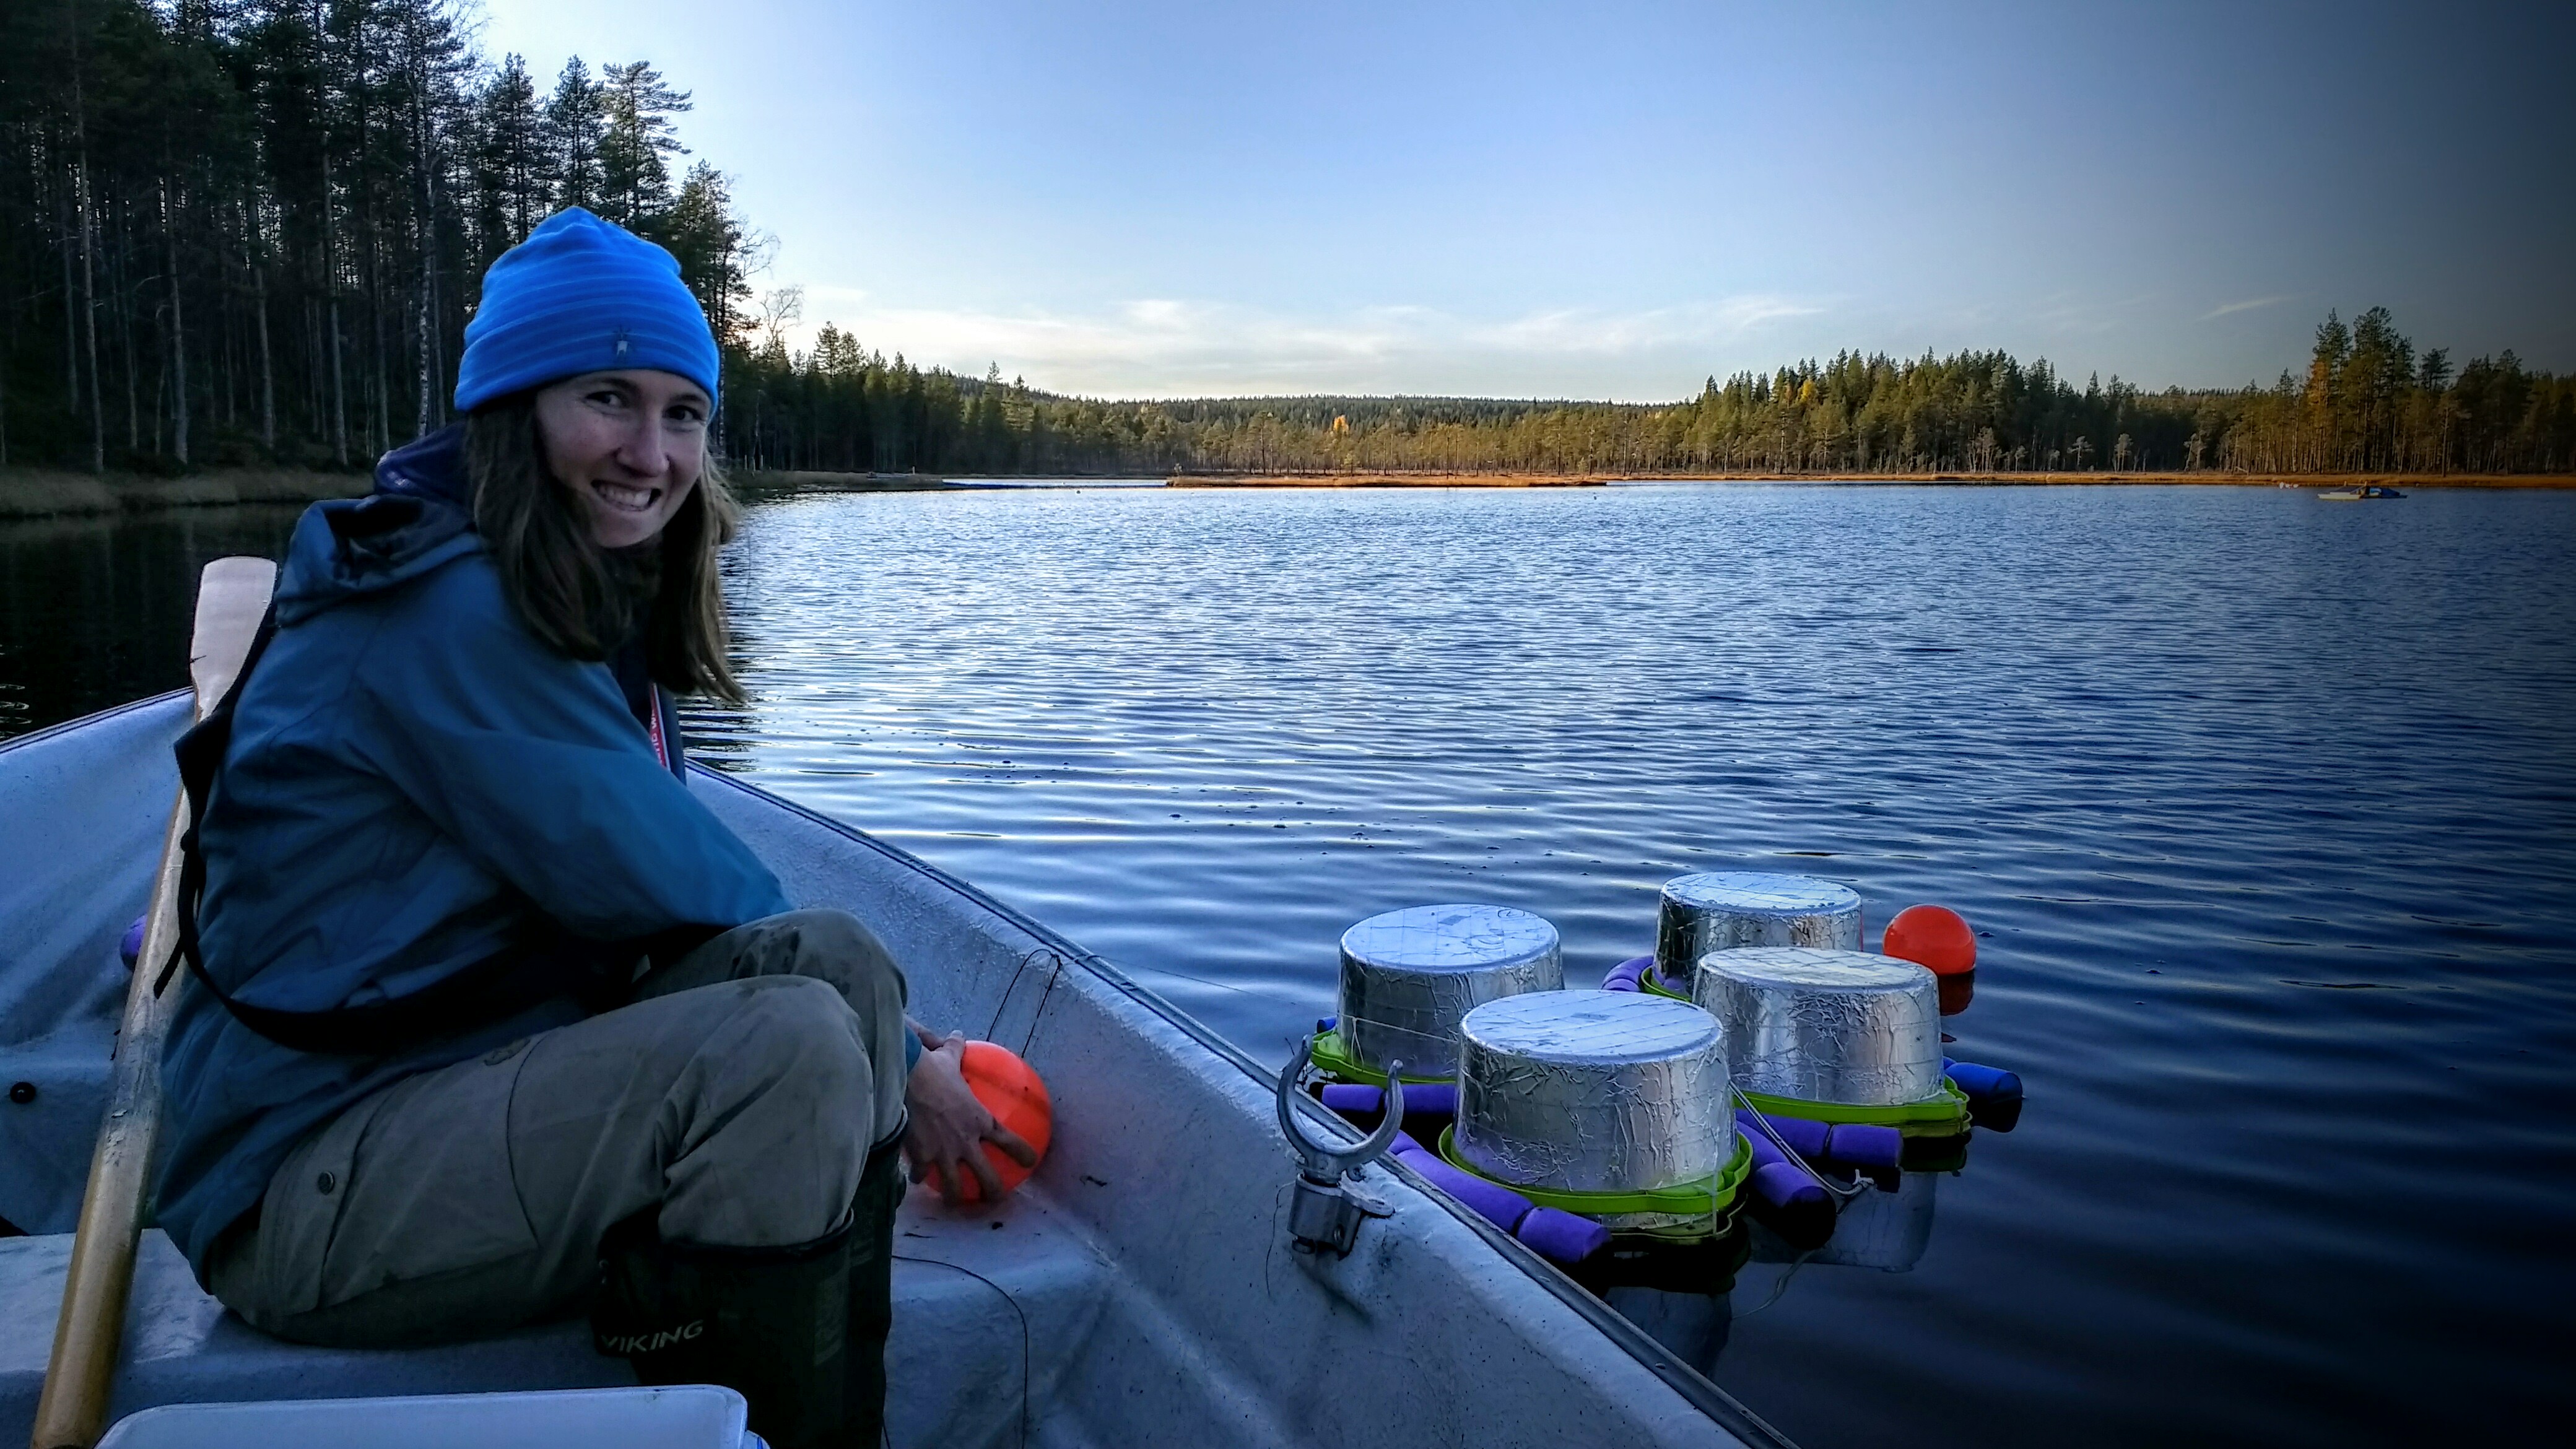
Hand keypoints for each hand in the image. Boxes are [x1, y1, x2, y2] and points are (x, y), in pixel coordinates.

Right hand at [901, 1030, 1038, 1205]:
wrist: (906, 1079)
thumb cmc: (931, 1067)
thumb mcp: (949, 1057)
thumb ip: (956, 1050)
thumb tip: (957, 1035)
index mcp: (980, 1120)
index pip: (1009, 1141)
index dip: (1022, 1154)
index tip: (1030, 1162)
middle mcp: (967, 1142)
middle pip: (987, 1176)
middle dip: (993, 1192)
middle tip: (995, 1199)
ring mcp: (944, 1153)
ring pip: (954, 1187)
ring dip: (955, 1198)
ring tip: (953, 1204)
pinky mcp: (921, 1156)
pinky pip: (921, 1174)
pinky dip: (919, 1178)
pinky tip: (915, 1179)